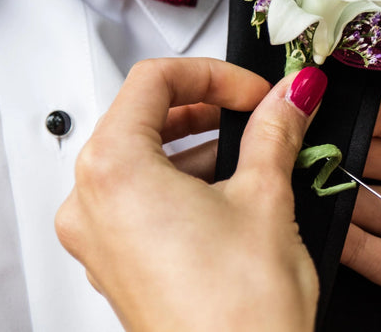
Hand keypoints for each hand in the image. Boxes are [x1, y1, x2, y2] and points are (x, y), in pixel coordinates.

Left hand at [56, 58, 328, 331]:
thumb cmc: (237, 314)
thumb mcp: (266, 197)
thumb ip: (275, 130)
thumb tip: (291, 95)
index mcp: (113, 170)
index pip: (153, 80)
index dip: (213, 73)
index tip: (255, 89)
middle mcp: (90, 204)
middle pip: (141, 117)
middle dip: (207, 106)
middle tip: (258, 111)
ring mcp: (98, 239)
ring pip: (142, 160)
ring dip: (198, 146)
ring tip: (256, 155)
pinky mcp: (116, 266)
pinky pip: (141, 201)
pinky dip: (184, 184)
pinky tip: (233, 195)